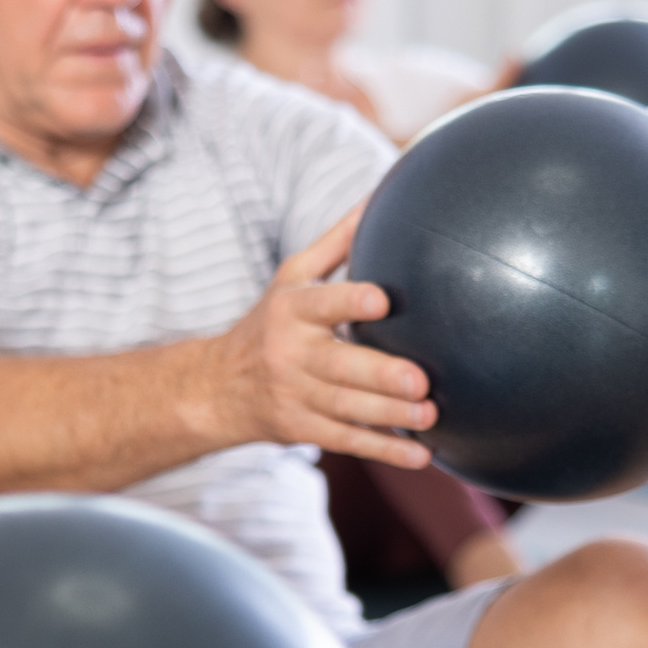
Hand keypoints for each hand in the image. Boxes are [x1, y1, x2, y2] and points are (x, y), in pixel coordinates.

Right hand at [205, 203, 436, 466]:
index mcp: (292, 310)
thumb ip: (337, 241)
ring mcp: (295, 396)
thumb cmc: (270, 322)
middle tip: (420, 379)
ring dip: (390, 415)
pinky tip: (420, 454)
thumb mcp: (292, 278)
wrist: (217, 387)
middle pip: (338, 367)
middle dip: (379, 375)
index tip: (382, 301)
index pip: (322, 304)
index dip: (349, 303)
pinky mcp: (302, 429)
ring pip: (346, 408)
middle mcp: (290, 354)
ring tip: (430, 414)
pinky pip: (346, 441)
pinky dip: (384, 450)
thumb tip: (381, 193)